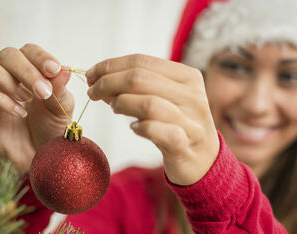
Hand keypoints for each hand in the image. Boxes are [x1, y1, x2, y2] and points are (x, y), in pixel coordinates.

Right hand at [0, 44, 73, 172]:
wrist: (38, 156)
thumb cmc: (50, 128)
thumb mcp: (61, 109)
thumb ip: (61, 90)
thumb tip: (64, 69)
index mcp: (31, 70)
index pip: (29, 50)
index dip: (40, 56)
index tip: (54, 70)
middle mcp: (9, 75)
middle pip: (7, 54)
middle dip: (27, 70)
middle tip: (43, 91)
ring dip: (8, 79)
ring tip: (26, 98)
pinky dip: (3, 100)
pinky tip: (19, 113)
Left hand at [86, 54, 219, 185]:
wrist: (204, 159)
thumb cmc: (178, 124)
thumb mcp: (165, 98)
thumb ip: (140, 87)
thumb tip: (102, 79)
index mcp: (187, 76)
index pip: (141, 61)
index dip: (111, 66)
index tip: (91, 75)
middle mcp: (192, 95)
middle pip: (140, 78)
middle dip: (108, 83)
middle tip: (93, 92)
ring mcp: (190, 120)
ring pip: (147, 103)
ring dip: (121, 103)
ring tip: (114, 108)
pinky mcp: (184, 143)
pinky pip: (155, 130)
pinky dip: (139, 127)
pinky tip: (134, 127)